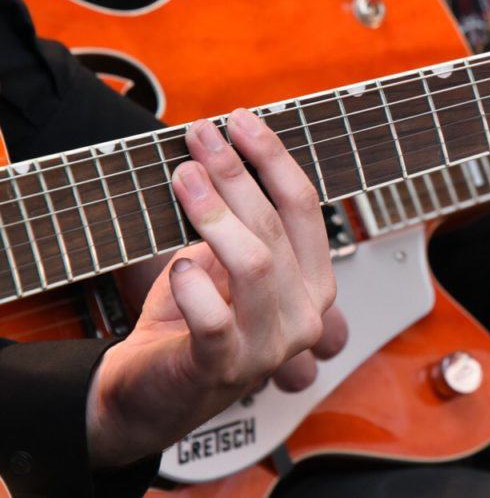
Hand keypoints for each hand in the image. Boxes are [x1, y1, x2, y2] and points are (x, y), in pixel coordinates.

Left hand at [85, 109, 346, 467]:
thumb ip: (238, 219)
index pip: (305, 208)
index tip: (240, 121)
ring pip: (256, 264)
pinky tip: (178, 265)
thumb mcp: (225, 259)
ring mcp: (269, 346)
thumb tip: (219, 149)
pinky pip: (215, 319)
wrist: (153, 390)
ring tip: (184, 177)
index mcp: (313, 283)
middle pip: (277, 227)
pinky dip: (194, 287)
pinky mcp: (224, 367)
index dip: (273, 158)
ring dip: (216, 213)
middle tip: (200, 136)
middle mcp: (303, 314)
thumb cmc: (193, 318)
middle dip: (237, 173)